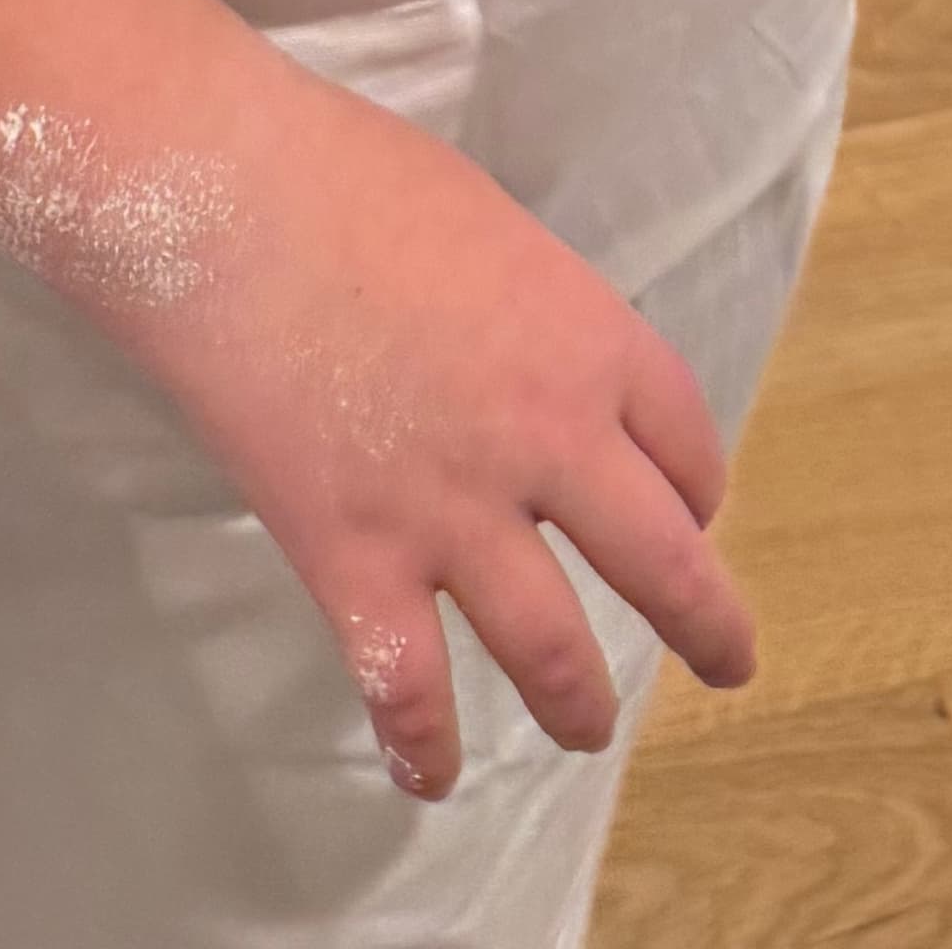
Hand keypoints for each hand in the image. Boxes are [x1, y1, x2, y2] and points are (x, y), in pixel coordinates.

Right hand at [110, 57, 749, 798]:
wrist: (226, 196)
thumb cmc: (348, 174)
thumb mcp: (487, 222)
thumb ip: (530, 311)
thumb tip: (526, 360)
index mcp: (589, 338)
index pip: (686, 440)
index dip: (698, 487)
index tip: (693, 511)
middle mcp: (547, 439)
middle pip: (662, 562)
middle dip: (707, 625)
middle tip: (726, 659)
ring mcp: (453, 512)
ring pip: (552, 651)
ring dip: (579, 703)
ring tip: (588, 728)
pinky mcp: (354, 562)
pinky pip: (407, 687)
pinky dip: (421, 746)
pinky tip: (427, 776)